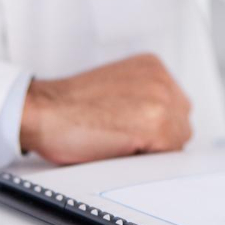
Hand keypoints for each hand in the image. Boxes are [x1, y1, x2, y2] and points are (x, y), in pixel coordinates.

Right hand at [19, 53, 191, 164]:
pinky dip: (147, 158)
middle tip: (125, 140)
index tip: (135, 131)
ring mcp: (160, 100)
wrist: (43, 110)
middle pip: (182, 123)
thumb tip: (163, 123)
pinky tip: (120, 148)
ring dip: (153, 149)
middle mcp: (161, 78)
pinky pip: (167, 153)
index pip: (176, 106)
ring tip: (120, 143)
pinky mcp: (154, 124)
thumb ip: (144, 95)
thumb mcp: (117, 86)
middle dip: (160, 137)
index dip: (157, 126)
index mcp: (153, 66)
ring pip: (177, 140)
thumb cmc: (69, 105)